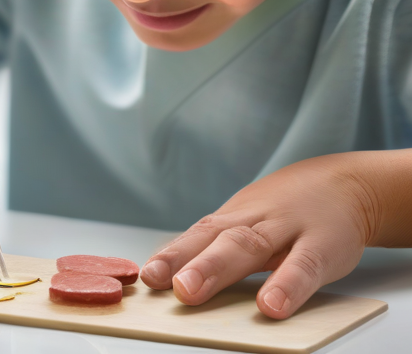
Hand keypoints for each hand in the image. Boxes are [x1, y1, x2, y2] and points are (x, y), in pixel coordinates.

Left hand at [141, 153, 381, 318]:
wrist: (344, 183)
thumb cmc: (287, 209)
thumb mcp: (253, 219)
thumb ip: (222, 245)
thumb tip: (179, 276)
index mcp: (236, 218)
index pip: (198, 234)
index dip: (171, 254)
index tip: (145, 276)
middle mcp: (255, 219)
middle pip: (217, 237)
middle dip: (185, 260)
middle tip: (158, 281)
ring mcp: (288, 228)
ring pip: (250, 244)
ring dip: (217, 267)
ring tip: (190, 292)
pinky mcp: (323, 244)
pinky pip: (305, 265)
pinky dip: (288, 284)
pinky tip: (272, 305)